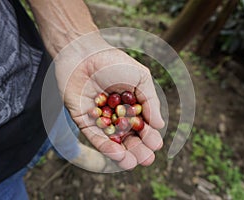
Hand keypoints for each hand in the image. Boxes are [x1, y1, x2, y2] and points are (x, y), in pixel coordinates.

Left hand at [56, 46, 164, 169]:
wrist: (84, 54)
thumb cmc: (113, 62)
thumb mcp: (141, 78)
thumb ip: (150, 101)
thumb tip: (160, 125)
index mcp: (131, 105)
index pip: (142, 125)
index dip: (149, 136)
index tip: (155, 144)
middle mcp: (116, 115)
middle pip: (129, 137)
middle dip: (138, 149)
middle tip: (147, 159)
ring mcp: (100, 119)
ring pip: (114, 141)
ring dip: (124, 154)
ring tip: (133, 163)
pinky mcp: (84, 121)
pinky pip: (96, 137)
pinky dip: (106, 147)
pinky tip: (118, 155)